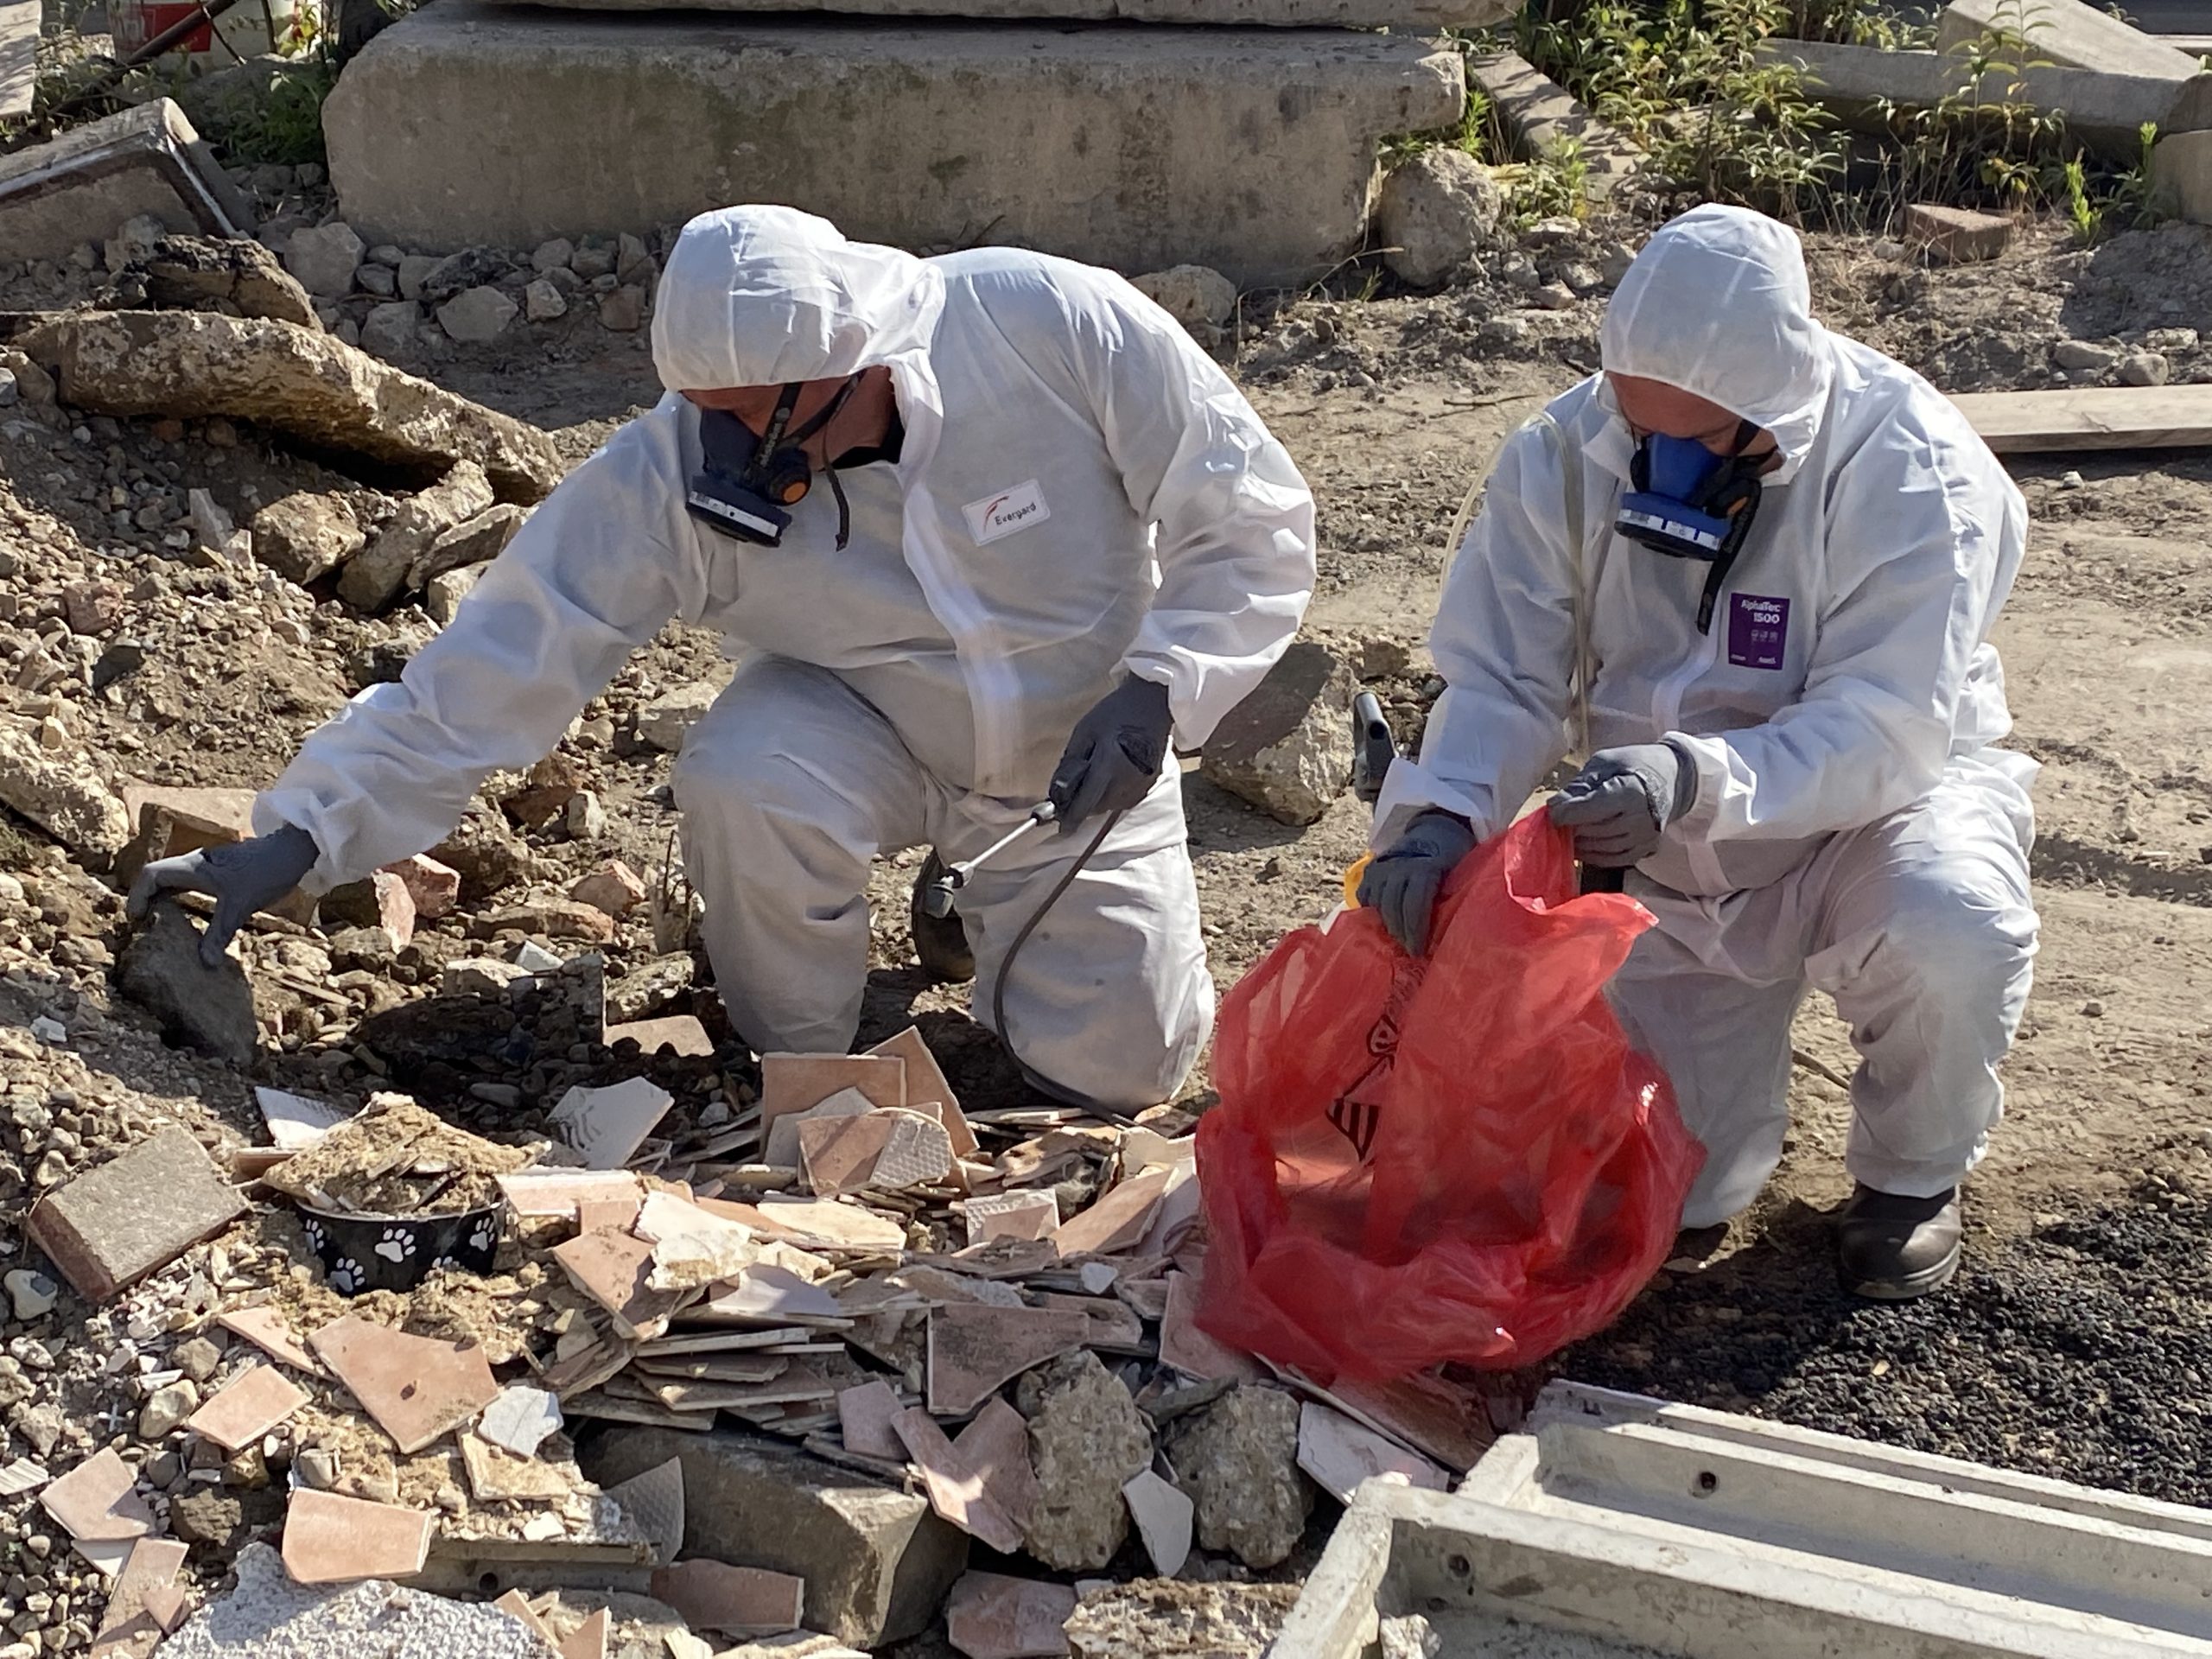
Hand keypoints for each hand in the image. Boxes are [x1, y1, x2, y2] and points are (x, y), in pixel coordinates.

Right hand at [127, 824, 319, 966]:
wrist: (294, 851)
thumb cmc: (266, 872)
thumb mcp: (240, 907)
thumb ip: (219, 934)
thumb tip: (205, 963)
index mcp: (194, 866)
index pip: (152, 874)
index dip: (138, 894)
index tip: (136, 918)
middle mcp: (196, 862)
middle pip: (157, 876)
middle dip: (145, 897)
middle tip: (141, 924)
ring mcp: (207, 865)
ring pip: (173, 879)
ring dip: (161, 897)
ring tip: (156, 921)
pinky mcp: (219, 870)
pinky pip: (188, 882)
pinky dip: (179, 896)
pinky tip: (184, 914)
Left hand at [1048, 674, 1173, 827]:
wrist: (1153, 702)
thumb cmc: (1115, 712)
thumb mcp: (1084, 731)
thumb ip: (1070, 763)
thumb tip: (1057, 792)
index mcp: (1108, 766)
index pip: (1085, 803)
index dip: (1070, 818)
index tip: (1060, 827)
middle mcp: (1126, 782)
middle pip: (1097, 808)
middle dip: (1082, 805)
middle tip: (1072, 791)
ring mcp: (1141, 785)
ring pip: (1110, 806)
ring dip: (1098, 800)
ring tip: (1093, 778)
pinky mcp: (1149, 784)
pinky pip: (1124, 799)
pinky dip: (1113, 794)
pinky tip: (1111, 776)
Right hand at [1356, 810, 1475, 956]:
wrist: (1435, 831)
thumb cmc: (1454, 857)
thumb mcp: (1462, 871)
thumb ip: (1453, 895)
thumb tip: (1452, 930)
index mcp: (1425, 866)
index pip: (1415, 903)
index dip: (1415, 930)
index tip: (1418, 952)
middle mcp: (1398, 865)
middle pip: (1393, 907)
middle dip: (1401, 933)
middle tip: (1410, 952)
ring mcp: (1381, 866)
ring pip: (1377, 903)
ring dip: (1388, 924)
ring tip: (1399, 939)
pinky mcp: (1369, 869)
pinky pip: (1364, 896)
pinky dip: (1372, 911)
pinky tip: (1384, 922)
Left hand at [1547, 742, 1695, 868]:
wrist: (1675, 776)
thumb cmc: (1637, 764)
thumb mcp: (1607, 762)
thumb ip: (1581, 784)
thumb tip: (1556, 805)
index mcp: (1630, 793)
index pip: (1589, 810)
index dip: (1564, 813)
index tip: (1551, 812)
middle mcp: (1640, 819)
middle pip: (1593, 831)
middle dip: (1570, 828)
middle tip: (1557, 821)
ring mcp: (1645, 837)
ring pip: (1601, 848)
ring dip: (1580, 843)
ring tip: (1567, 832)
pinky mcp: (1646, 849)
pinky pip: (1614, 860)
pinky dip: (1594, 856)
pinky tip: (1582, 847)